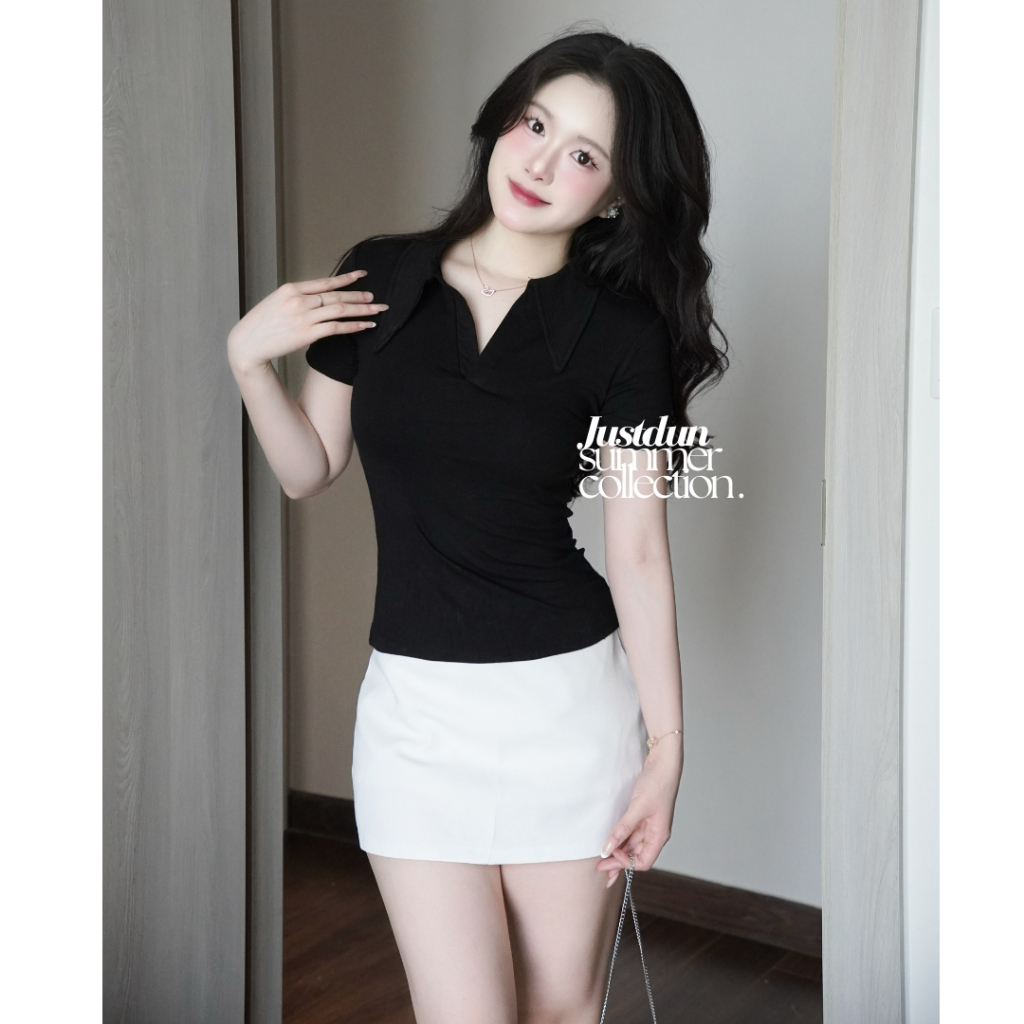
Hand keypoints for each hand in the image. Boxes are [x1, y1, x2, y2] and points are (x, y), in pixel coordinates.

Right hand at [226, 269, 388, 374]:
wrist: (247, 344)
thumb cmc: (261, 326)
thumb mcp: (276, 303)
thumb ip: (297, 298)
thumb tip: (318, 299)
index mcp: (291, 289)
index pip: (325, 281)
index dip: (346, 278)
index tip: (362, 275)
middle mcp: (299, 299)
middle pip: (336, 295)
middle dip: (360, 296)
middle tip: (376, 298)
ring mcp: (304, 316)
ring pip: (340, 309)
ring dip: (362, 310)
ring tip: (377, 310)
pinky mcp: (307, 333)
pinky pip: (337, 327)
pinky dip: (353, 326)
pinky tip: (366, 325)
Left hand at [596, 742, 681, 885]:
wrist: (663, 760)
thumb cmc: (657, 782)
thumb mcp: (638, 807)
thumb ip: (623, 829)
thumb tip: (608, 849)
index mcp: (659, 835)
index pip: (643, 861)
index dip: (626, 863)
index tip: (609, 856)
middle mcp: (655, 832)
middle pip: (636, 855)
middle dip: (618, 862)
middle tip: (599, 868)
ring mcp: (648, 823)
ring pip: (632, 844)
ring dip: (618, 850)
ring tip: (601, 857)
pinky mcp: (642, 813)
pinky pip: (630, 831)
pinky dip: (620, 837)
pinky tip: (610, 839)